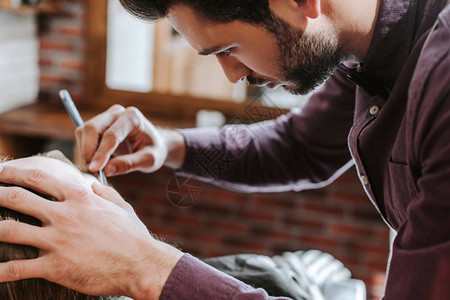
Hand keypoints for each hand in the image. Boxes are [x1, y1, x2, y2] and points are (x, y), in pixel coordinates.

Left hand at [0, 162, 182, 299]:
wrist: (141, 264)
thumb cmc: (132, 235)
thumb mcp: (120, 206)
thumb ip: (102, 191)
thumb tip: (90, 182)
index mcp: (79, 198)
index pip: (38, 179)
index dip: (13, 173)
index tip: (0, 172)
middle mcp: (65, 215)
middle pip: (18, 198)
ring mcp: (58, 241)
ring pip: (11, 230)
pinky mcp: (56, 267)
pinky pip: (18, 268)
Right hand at [76, 105, 185, 175]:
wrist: (153, 144)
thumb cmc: (153, 150)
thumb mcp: (149, 160)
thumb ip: (129, 164)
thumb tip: (106, 170)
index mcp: (132, 117)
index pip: (112, 135)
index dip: (102, 153)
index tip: (96, 169)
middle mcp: (117, 112)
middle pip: (92, 128)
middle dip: (88, 150)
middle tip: (93, 170)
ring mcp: (106, 116)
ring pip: (84, 131)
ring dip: (85, 151)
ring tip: (97, 168)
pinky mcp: (97, 124)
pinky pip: (83, 135)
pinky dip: (85, 150)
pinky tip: (95, 161)